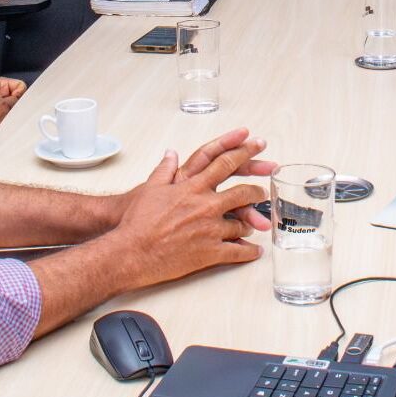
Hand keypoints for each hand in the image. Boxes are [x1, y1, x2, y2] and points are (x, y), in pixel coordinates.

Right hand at [110, 131, 275, 288]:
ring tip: (255, 225)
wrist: (130, 252)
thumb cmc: (137, 222)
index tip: (258, 144)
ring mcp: (209, 229)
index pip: (225, 163)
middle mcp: (205, 205)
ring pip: (242, 223)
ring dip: (250, 224)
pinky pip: (237, 251)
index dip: (244, 152)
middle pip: (243, 193)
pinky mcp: (209, 252)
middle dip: (258, 192)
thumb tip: (171, 153)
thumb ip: (165, 169)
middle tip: (265, 192)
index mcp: (193, 187)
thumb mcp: (150, 188)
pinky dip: (248, 251)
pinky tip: (253, 251)